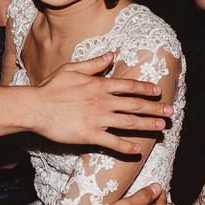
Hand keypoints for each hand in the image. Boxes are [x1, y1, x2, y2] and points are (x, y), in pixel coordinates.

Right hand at [29, 53, 171, 155]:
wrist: (35, 108)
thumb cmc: (50, 88)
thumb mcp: (71, 69)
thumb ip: (93, 64)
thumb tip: (111, 56)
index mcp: (99, 85)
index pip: (129, 86)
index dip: (146, 88)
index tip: (158, 91)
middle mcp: (103, 101)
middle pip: (135, 105)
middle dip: (155, 108)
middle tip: (170, 112)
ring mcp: (98, 119)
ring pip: (129, 123)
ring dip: (148, 125)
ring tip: (162, 127)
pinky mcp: (90, 135)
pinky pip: (113, 142)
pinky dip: (127, 146)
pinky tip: (138, 149)